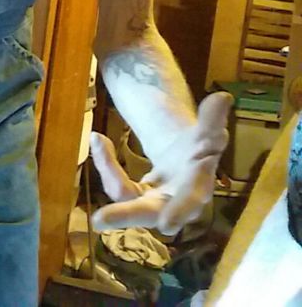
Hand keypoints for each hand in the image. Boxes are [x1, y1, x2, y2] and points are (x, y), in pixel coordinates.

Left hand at [90, 91, 232, 234]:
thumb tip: (223, 97)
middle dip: (124, 216)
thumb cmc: (202, 148)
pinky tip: (98, 138)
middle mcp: (172, 204)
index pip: (189, 202)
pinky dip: (105, 161)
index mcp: (197, 189)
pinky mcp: (136, 195)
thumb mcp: (208, 132)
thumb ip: (212, 118)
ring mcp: (152, 202)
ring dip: (108, 170)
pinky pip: (116, 182)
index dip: (179, 211)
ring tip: (98, 139)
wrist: (189, 159)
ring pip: (124, 195)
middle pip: (146, 213)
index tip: (166, 225)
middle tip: (99, 219)